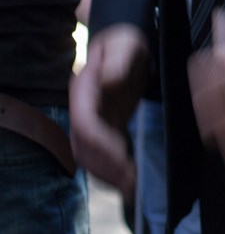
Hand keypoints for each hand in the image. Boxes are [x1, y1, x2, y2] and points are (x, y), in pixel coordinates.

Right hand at [71, 23, 150, 190]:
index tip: (122, 160)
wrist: (122, 45)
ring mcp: (93, 120)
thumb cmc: (125, 42)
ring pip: (90, 156)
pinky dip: (113, 168)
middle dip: (105, 168)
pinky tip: (130, 180)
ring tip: (131, 190)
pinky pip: (103, 153)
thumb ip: (119, 61)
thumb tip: (109, 81)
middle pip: (85, 148)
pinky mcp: (106, 126)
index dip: (101, 145)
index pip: (86, 126)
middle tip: (130, 185)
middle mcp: (84, 110)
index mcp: (84, 93)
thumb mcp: (126, 45)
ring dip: (107, 174)